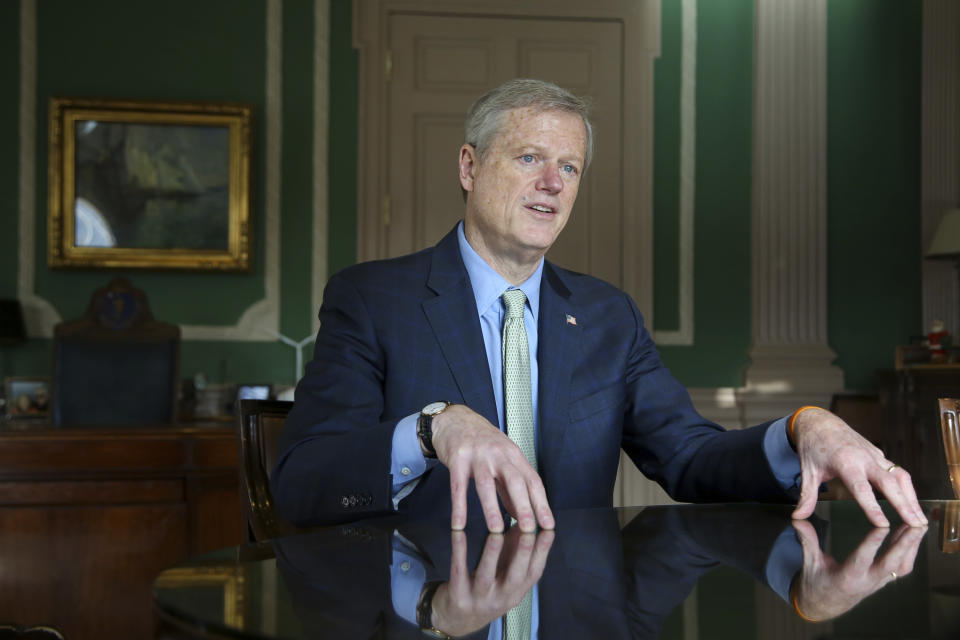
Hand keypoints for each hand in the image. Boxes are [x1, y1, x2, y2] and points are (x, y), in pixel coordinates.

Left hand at [428, 527, 554, 635]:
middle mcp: (501, 598)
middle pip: (516, 576)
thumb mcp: (505, 574)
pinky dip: (459, 551)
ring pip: (486, 576)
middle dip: (524, 553)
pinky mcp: (458, 595)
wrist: (458, 620)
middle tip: (528, 530)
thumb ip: (516, 550)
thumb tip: (528, 520)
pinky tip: (458, 532)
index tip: (549, 529)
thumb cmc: (487, 589)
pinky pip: (458, 570)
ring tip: (496, 533)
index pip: (534, 572)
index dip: (543, 551)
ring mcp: (479, 599)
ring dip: (492, 553)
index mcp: (516, 592)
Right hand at [431, 404, 553, 531]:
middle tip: (528, 529)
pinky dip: (459, 506)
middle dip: (524, 506)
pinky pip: (458, 485)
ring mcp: (477, 455)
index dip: (541, 504)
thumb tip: (521, 514)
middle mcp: (498, 453)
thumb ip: (511, 487)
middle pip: (515, 481)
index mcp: (513, 455)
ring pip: (486, 483)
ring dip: (492, 508)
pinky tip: (459, 523)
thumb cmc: (481, 440)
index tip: (548, 525)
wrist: (455, 418)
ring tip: (496, 530)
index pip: (532, 480)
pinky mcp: (457, 458)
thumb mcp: (501, 459)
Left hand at [790, 408, 926, 526]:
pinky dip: (907, 489)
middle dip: (903, 504)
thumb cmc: (813, 447)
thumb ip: (806, 495)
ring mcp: (874, 455)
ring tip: (920, 521)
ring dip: (911, 498)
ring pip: (899, 476)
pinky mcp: (880, 456)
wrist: (820, 422)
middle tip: (915, 525)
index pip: (861, 488)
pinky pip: (898, 473)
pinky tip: (912, 505)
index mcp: (845, 462)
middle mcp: (864, 458)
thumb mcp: (807, 471)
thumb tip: (798, 516)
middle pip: (889, 482)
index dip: (872, 506)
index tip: (883, 524)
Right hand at [791, 519, 924, 620]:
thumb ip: (807, 540)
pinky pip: (901, 568)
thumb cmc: (816, 583)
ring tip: (919, 526)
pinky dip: (909, 551)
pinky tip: (911, 536)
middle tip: (916, 525)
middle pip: (891, 563)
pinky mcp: (883, 581)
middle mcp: (867, 581)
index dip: (873, 542)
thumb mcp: (809, 563)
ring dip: (912, 547)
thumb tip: (797, 518)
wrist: (825, 606)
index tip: (883, 524)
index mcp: (847, 577)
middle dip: (905, 544)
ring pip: (902, 567)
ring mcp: (878, 583)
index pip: (862, 557)